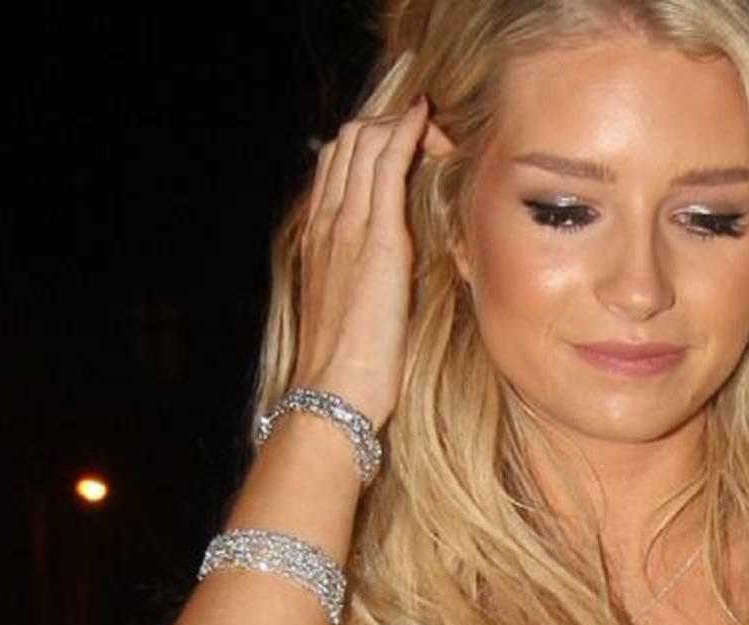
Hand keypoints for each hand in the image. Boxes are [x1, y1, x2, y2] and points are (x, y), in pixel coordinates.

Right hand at [290, 97, 450, 425]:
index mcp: (320, 238)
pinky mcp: (374, 239)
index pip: (339, 165)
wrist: (332, 391)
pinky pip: (385, 167)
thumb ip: (366, 275)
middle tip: (421, 113)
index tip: (401, 127)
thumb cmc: (349, 364)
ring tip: (427, 110)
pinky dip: (404, 133)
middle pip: (348, 144)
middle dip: (385, 120)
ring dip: (397, 120)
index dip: (369, 138)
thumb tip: (390, 267)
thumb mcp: (354, 307)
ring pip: (363, 145)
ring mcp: (347, 228)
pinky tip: (424, 116)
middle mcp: (327, 223)